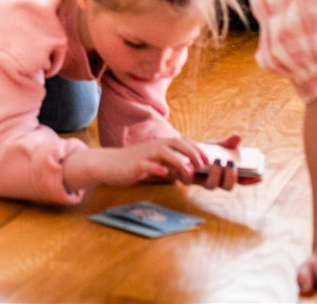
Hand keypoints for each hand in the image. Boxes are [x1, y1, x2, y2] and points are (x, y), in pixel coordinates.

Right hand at [73, 137, 203, 187]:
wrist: (108, 164)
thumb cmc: (133, 164)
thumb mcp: (154, 161)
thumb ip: (169, 163)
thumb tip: (188, 171)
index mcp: (160, 145)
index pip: (183, 142)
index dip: (196, 149)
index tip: (208, 160)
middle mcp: (154, 147)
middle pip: (177, 143)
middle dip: (192, 152)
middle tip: (204, 164)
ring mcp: (145, 155)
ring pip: (164, 153)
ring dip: (178, 161)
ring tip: (188, 171)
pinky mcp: (135, 165)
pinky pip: (147, 165)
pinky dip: (157, 168)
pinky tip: (165, 174)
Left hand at [189, 134, 260, 190]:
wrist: (181, 152)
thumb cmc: (204, 151)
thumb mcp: (217, 146)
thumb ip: (227, 143)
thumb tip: (238, 137)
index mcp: (225, 174)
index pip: (241, 180)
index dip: (250, 180)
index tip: (260, 176)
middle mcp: (215, 181)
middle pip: (227, 186)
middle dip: (231, 177)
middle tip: (232, 165)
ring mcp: (201, 181)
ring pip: (211, 186)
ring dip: (216, 175)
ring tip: (217, 162)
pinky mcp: (187, 178)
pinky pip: (190, 180)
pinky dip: (193, 172)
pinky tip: (196, 164)